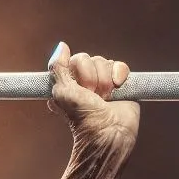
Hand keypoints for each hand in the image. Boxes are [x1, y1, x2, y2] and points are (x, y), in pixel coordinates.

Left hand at [47, 42, 139, 159]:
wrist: (107, 132)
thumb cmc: (82, 117)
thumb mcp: (62, 92)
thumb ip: (58, 68)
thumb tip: (62, 46)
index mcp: (69, 82)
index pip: (75, 59)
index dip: (79, 72)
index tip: (79, 90)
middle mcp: (85, 81)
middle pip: (91, 59)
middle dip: (92, 78)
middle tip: (92, 96)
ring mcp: (103, 82)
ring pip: (105, 62)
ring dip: (104, 81)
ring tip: (103, 98)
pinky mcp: (120, 84)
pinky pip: (120, 66)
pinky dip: (119, 75)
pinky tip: (117, 89)